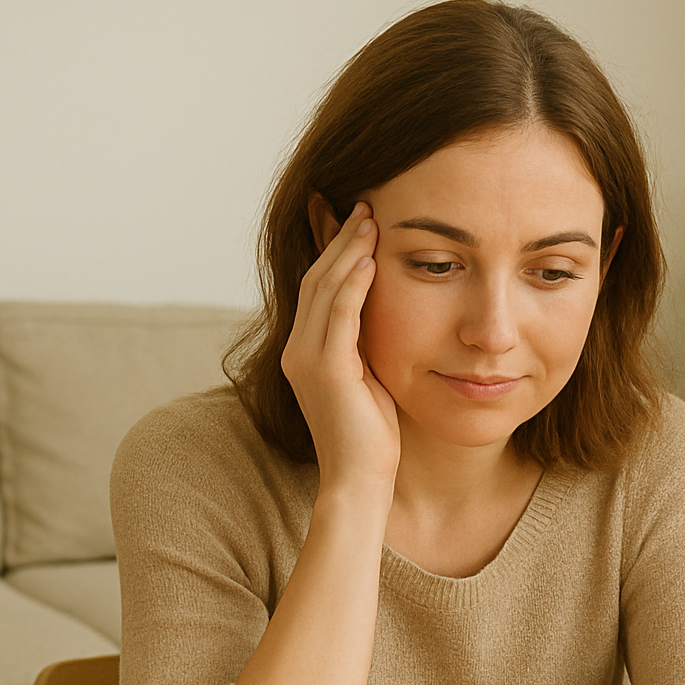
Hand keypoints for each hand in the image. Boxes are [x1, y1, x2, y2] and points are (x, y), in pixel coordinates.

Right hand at [281, 201, 399, 488]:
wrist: (360, 480)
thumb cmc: (373, 435)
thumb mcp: (371, 377)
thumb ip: (368, 344)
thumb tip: (386, 313)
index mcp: (307, 350)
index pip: (318, 286)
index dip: (333, 249)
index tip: (354, 217)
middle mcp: (298, 349)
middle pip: (317, 278)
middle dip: (340, 239)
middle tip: (364, 204)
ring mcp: (307, 358)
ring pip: (324, 289)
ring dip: (347, 251)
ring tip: (369, 218)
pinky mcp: (326, 370)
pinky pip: (337, 316)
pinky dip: (351, 284)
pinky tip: (368, 259)